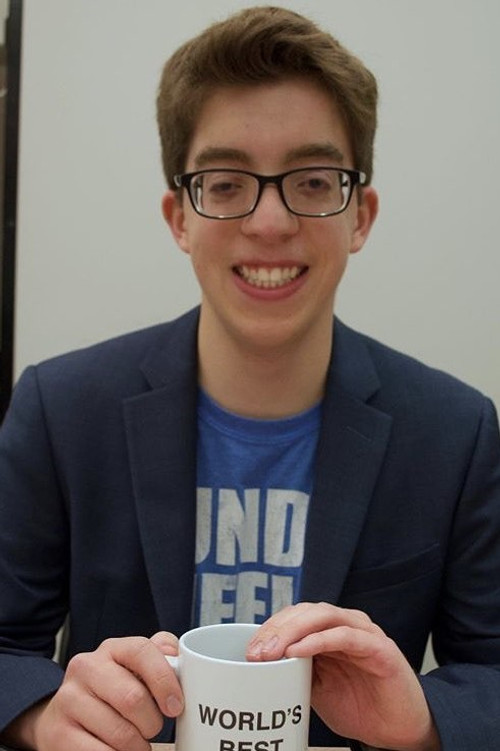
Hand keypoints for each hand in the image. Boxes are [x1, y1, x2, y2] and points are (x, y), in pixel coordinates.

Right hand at [4, 632, 183, 750]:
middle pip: (132, 698)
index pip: (142, 651)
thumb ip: (158, 655)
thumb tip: (176, 654)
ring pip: (119, 732)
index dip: (164, 680)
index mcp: (111, 649)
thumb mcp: (132, 667)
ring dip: (137, 747)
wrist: (62, 714)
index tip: (175, 706)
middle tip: (153, 730)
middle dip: (152, 723)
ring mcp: (69, 699)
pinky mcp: (58, 733)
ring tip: (137, 744)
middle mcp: (86, 668)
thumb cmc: (110, 690)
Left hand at [246, 602, 439, 750]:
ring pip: (324, 615)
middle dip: (277, 628)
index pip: (295, 616)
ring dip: (294, 630)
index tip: (248, 650)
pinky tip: (299, 651)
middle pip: (306, 611)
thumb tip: (260, 666)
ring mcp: (365, 633)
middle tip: (256, 652)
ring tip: (273, 651)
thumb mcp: (317, 689)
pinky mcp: (381, 649)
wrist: (398, 731)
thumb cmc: (359, 706)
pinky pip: (347, 636)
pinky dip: (320, 640)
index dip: (270, 628)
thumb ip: (295, 671)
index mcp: (330, 630)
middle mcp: (347, 624)